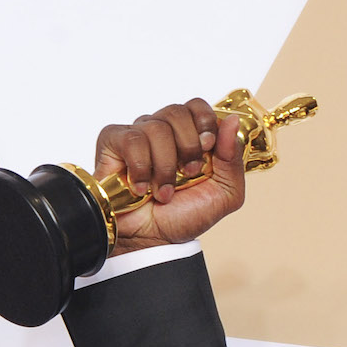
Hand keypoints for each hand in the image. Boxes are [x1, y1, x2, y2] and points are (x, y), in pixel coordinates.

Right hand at [94, 99, 246, 253]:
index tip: (207, 146)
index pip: (197, 106)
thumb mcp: (225, 194)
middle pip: (177, 111)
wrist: (153, 240)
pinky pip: (131, 138)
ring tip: (164, 191)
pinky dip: (141, 168)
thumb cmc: (185, 216)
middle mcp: (165, 132)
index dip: (205, 121)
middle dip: (188, 146)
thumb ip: (233, 158)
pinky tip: (142, 187)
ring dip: (165, 166)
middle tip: (188, 173)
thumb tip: (232, 120)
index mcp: (192, 137)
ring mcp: (138, 135)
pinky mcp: (113, 143)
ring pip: (155, 126)